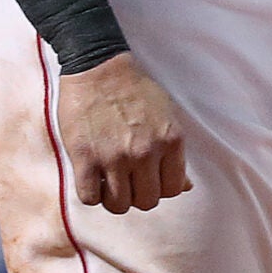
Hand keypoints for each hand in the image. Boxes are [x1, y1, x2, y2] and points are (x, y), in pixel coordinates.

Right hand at [54, 53, 191, 213]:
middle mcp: (145, 152)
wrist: (98, 67)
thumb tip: (186, 187)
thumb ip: (175, 153)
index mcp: (170, 140)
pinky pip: (90, 198)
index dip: (159, 187)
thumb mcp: (167, 115)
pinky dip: (91, 194)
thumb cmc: (134, 90)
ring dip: (113, 198)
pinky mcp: (85, 158)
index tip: (147, 178)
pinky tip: (91, 178)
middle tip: (126, 180)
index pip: (173, 189)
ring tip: (107, 181)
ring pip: (119, 205)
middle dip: (136, 195)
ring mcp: (115, 157)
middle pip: (147, 201)